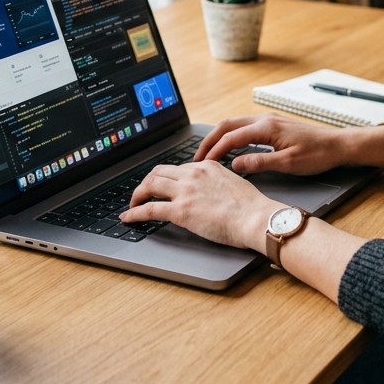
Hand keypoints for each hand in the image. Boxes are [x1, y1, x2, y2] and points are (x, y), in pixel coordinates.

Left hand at [120, 161, 279, 251]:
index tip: (162, 185)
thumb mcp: (234, 183)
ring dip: (137, 194)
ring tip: (133, 203)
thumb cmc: (251, 207)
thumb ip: (217, 183)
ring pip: (149, 185)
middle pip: (159, 172)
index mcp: (207, 166)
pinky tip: (128, 217)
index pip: (178, 168)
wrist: (255, 217)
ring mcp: (185, 191)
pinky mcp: (180, 210)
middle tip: (143, 192)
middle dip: (147, 182)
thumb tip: (211, 193)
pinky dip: (134, 212)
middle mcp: (193, 174)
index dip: (166, 178)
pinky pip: (149, 209)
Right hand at [195, 113, 352, 175]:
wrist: (338, 145)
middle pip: (227, 125)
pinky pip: (245, 126)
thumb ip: (260, 163)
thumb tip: (235, 164)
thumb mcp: (289, 164)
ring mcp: (269, 119)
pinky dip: (231, 135)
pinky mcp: (273, 124)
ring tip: (208, 153)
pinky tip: (229, 148)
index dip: (214, 150)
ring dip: (219, 137)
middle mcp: (265, 119)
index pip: (231, 137)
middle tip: (197, 157)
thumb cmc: (318, 155)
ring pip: (235, 124)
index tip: (203, 164)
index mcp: (267, 127)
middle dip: (209, 140)